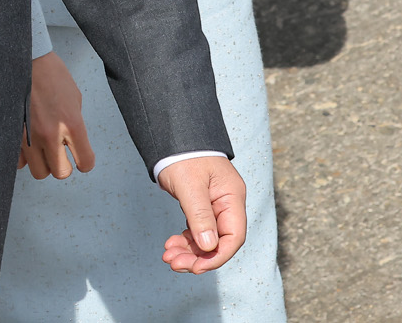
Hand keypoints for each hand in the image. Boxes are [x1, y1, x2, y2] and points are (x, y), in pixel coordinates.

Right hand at [17, 52, 94, 179]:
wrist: (27, 60)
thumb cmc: (51, 74)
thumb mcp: (74, 97)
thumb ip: (75, 123)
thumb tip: (72, 142)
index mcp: (72, 124)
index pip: (85, 162)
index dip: (85, 162)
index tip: (82, 159)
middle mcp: (51, 134)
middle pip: (60, 173)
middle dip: (63, 165)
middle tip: (61, 153)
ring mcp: (30, 137)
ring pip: (40, 171)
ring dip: (44, 163)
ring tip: (44, 149)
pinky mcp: (14, 135)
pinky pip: (19, 162)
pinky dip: (25, 158)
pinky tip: (28, 145)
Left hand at [155, 154, 246, 272]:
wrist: (173, 134)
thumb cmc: (184, 154)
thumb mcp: (190, 185)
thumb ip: (200, 215)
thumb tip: (209, 246)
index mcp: (232, 197)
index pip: (233, 236)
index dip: (217, 256)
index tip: (196, 267)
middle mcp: (227, 204)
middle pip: (219, 241)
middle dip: (198, 256)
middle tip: (174, 263)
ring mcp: (215, 206)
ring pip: (207, 239)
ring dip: (189, 251)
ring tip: (168, 257)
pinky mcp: (202, 206)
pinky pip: (198, 230)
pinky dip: (186, 240)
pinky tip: (171, 245)